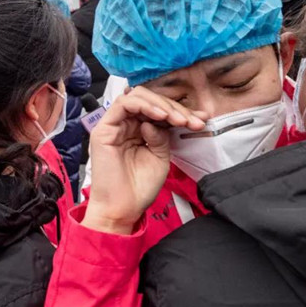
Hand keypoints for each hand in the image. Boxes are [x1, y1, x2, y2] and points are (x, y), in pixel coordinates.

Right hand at [83, 86, 206, 234]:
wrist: (124, 209)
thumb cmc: (140, 187)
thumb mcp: (161, 157)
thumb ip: (162, 136)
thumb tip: (162, 119)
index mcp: (139, 131)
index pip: (160, 111)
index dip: (181, 112)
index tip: (201, 120)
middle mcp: (126, 125)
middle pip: (151, 101)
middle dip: (174, 108)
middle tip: (190, 121)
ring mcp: (115, 125)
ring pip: (138, 97)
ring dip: (161, 105)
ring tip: (177, 119)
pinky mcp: (104, 128)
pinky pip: (123, 104)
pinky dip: (145, 105)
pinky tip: (161, 116)